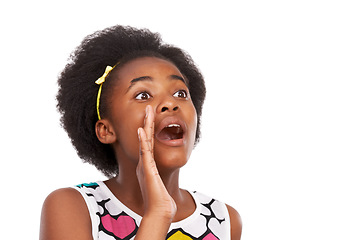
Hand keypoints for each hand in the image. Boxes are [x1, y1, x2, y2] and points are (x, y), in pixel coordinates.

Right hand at [136, 105, 176, 220]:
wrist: (159, 211)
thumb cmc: (161, 201)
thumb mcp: (161, 185)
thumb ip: (161, 179)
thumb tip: (166, 179)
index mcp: (148, 166)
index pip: (148, 144)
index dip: (149, 130)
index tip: (150, 118)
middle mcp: (144, 163)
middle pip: (146, 139)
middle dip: (147, 123)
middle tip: (149, 108)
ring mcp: (145, 165)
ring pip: (145, 141)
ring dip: (146, 126)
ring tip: (148, 112)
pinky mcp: (147, 169)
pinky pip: (145, 152)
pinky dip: (142, 140)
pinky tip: (142, 130)